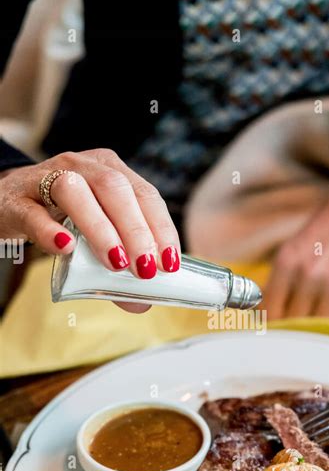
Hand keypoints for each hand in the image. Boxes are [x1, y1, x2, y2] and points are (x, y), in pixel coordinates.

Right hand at [0, 149, 180, 311]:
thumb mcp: (94, 234)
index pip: (145, 194)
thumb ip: (118, 267)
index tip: (169, 262)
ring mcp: (46, 177)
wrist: (6, 202)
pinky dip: (51, 231)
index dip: (161, 228)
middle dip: (136, 230)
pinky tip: (66, 248)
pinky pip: (34, 213)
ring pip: (76, 192)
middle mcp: (82, 166)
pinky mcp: (17, 200)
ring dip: (100, 229)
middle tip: (145, 269)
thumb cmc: (60, 217)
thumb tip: (142, 304)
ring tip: (115, 263)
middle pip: (115, 189)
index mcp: (111, 170)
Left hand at [264, 168, 328, 319]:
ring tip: (322, 331)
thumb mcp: (295, 246)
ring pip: (322, 328)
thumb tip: (266, 313)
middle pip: (295, 324)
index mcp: (287, 260)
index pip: (271, 312)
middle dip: (296, 333)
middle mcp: (309, 273)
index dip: (272, 328)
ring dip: (321, 333)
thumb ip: (282, 278)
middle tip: (299, 336)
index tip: (276, 334)